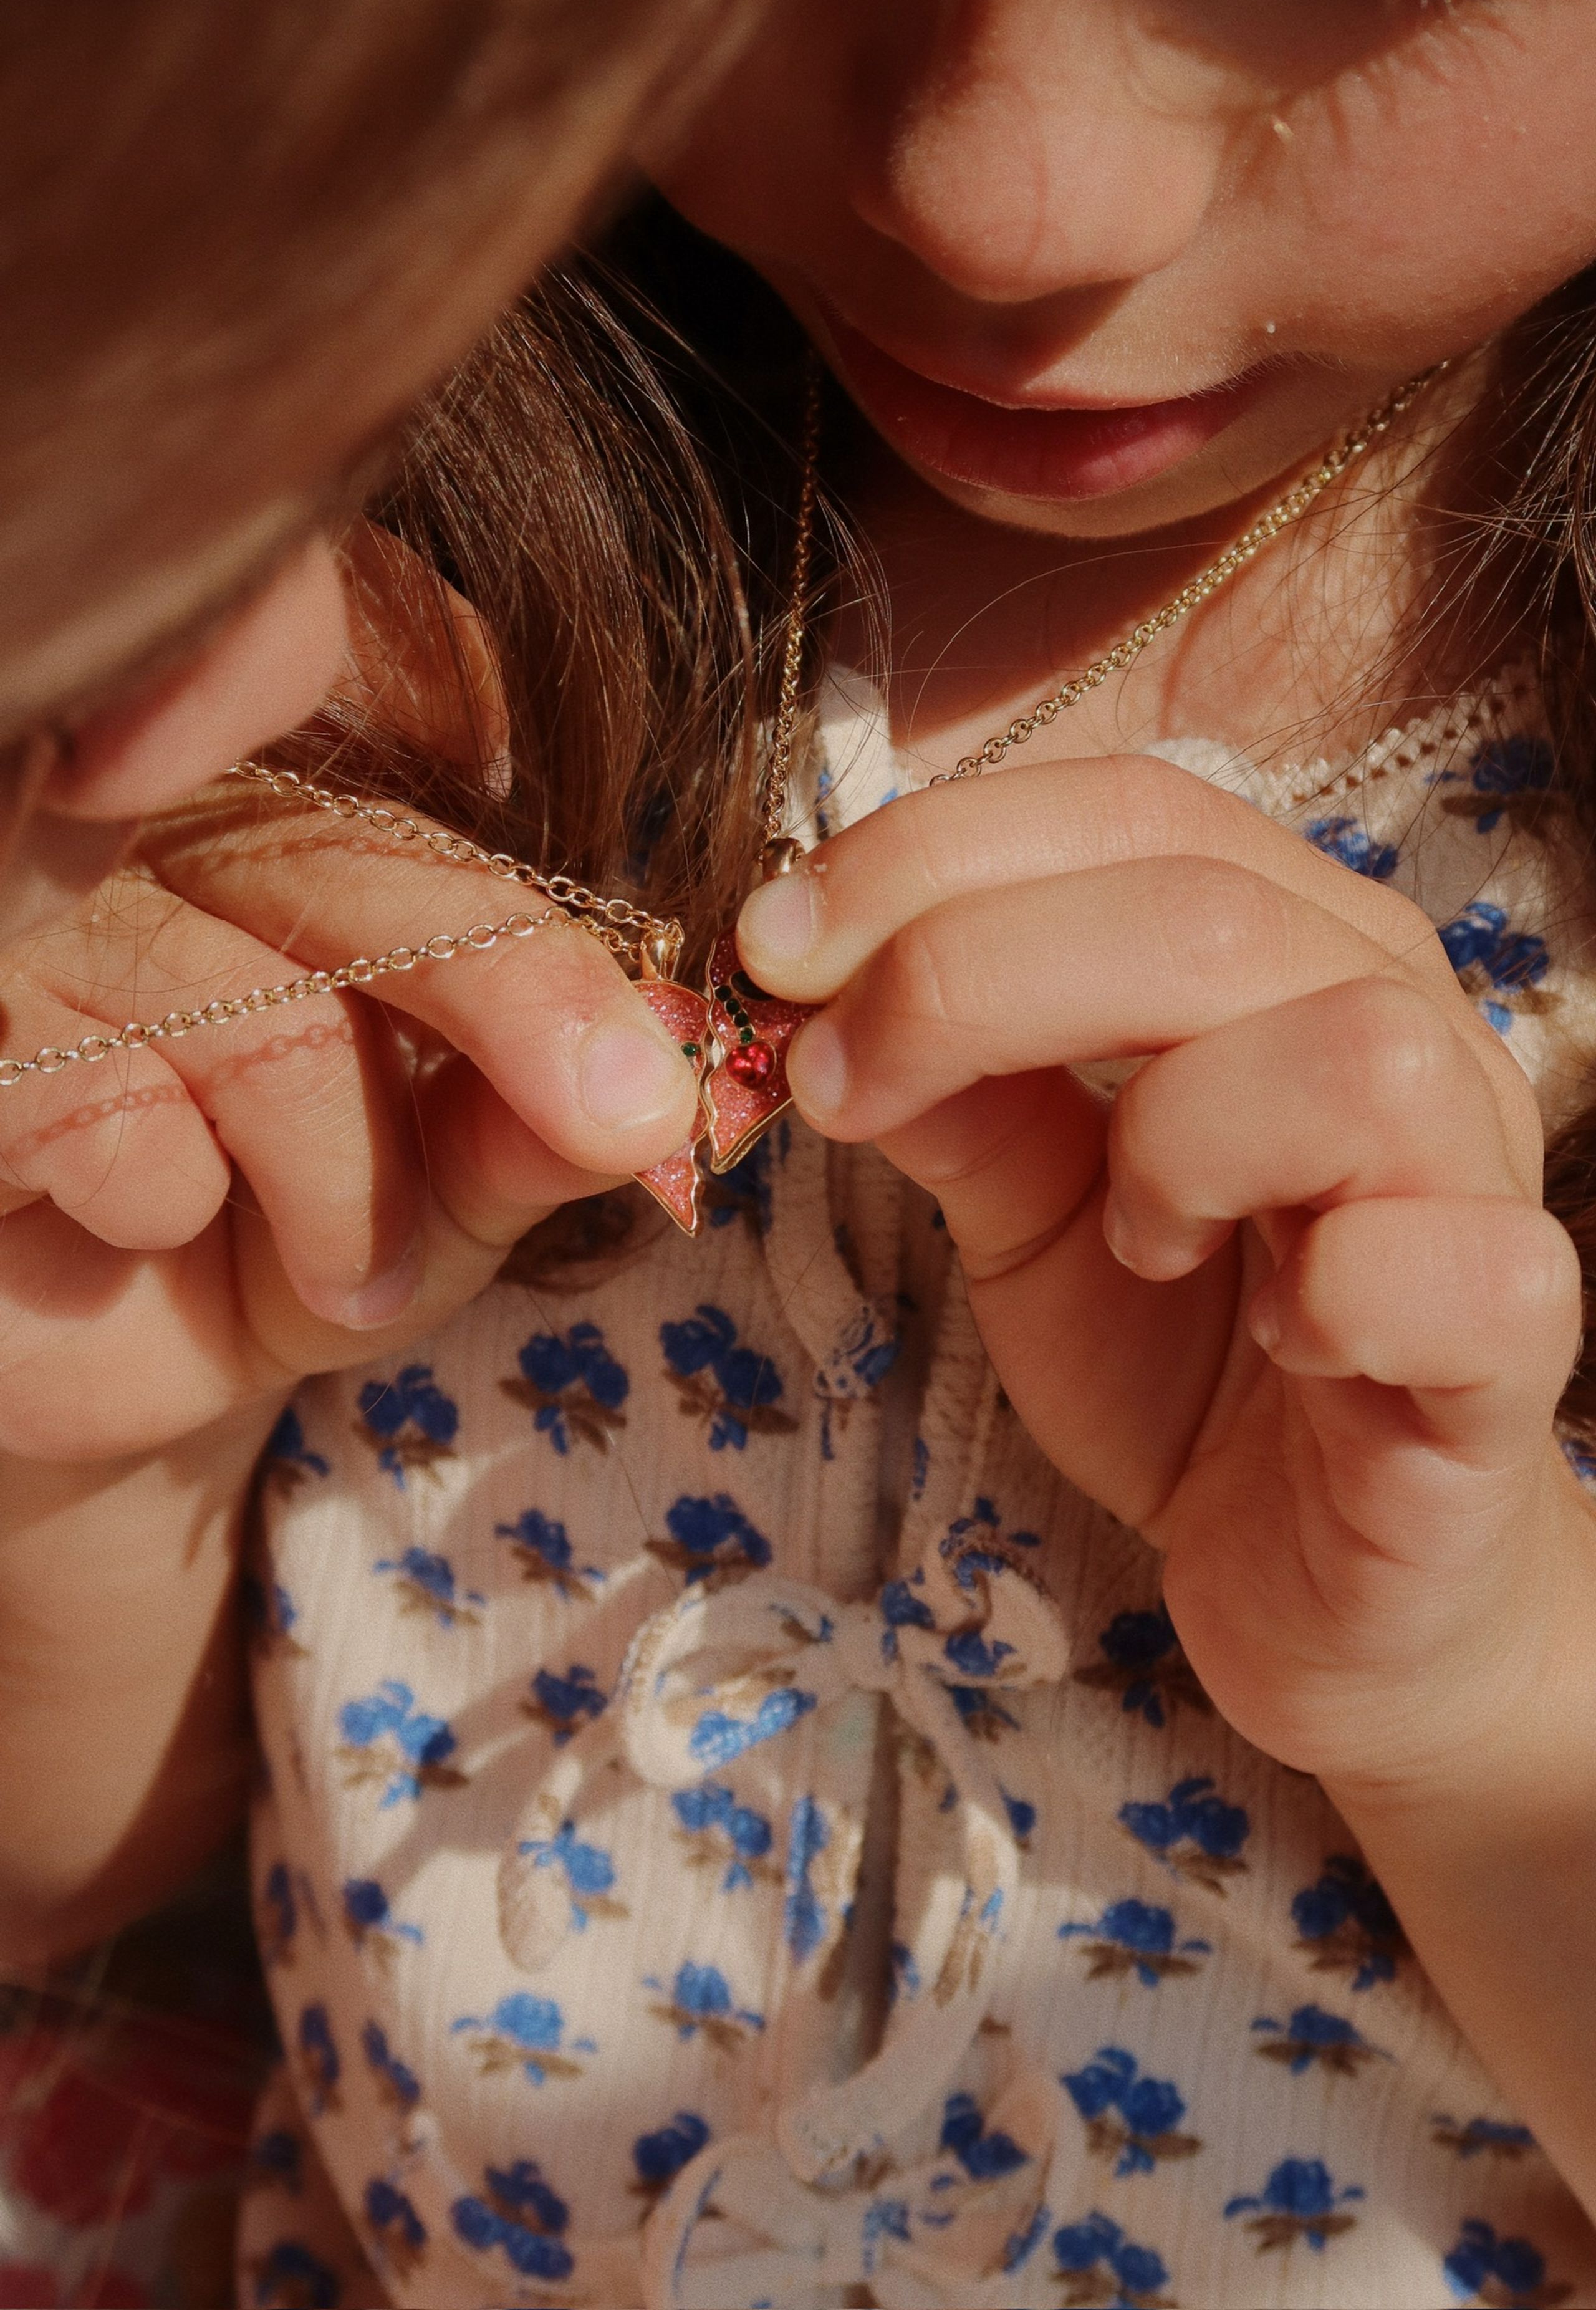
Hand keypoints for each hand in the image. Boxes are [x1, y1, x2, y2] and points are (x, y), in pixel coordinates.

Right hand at [0, 535, 697, 1465]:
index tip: (616, 944)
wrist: (80, 1362)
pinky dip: (169, 1199)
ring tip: (349, 1272)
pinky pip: (102, 1101)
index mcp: (285, 816)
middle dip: (519, 1001)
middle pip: (358, 866)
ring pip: (256, 1016)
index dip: (523, 808)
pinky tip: (148, 1231)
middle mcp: (151, 824)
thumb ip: (526, 1130)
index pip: (416, 716)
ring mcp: (38, 915)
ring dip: (339, 1182)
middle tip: (626, 1117)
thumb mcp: (433, 1203)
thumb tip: (659, 1083)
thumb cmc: (266, 1247)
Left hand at [738, 752, 1594, 1792]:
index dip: (935, 853)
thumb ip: (951, 1095)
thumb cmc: (1186, 1365)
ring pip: (1350, 1053)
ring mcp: (1477, 1178)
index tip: (774, 942)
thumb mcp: (1028, 1215)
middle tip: (840, 1083)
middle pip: (1205, 909)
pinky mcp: (1510, 1345)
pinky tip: (1279, 1335)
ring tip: (1129, 1235)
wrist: (1327, 1584)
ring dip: (1177, 1136)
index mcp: (1287, 952)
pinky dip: (1336, 1292)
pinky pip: (1461, 1267)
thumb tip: (809, 986)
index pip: (1131, 812)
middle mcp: (1402, 1024)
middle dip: (972, 977)